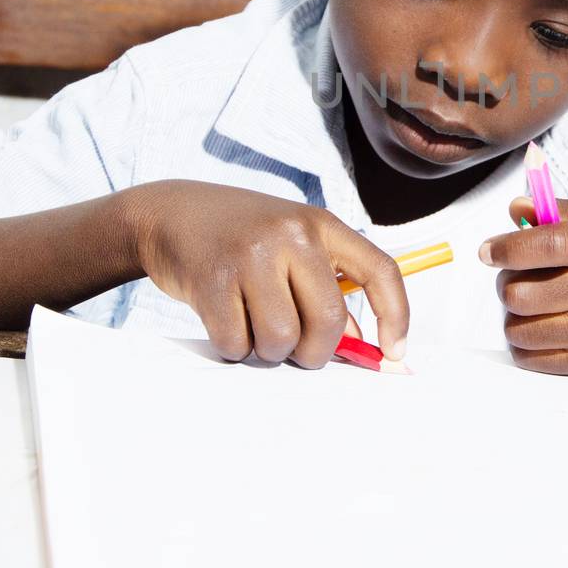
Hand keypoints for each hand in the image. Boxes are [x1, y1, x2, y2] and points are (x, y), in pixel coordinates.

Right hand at [120, 180, 407, 366]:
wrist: (172, 214)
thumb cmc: (242, 238)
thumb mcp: (292, 247)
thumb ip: (327, 290)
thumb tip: (360, 346)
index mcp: (321, 224)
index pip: (379, 271)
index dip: (395, 317)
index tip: (393, 352)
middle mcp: (291, 234)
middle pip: (328, 321)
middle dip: (315, 352)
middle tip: (297, 351)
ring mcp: (251, 255)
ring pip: (281, 340)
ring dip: (269, 352)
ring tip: (254, 328)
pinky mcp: (212, 280)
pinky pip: (237, 344)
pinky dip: (234, 348)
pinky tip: (226, 321)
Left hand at [478, 197, 567, 374]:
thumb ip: (553, 210)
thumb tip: (516, 209)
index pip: (549, 245)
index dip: (508, 248)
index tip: (488, 251)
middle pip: (522, 293)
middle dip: (506, 282)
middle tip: (518, 277)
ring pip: (519, 329)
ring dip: (513, 314)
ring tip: (531, 301)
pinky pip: (530, 357)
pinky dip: (523, 342)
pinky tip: (539, 325)